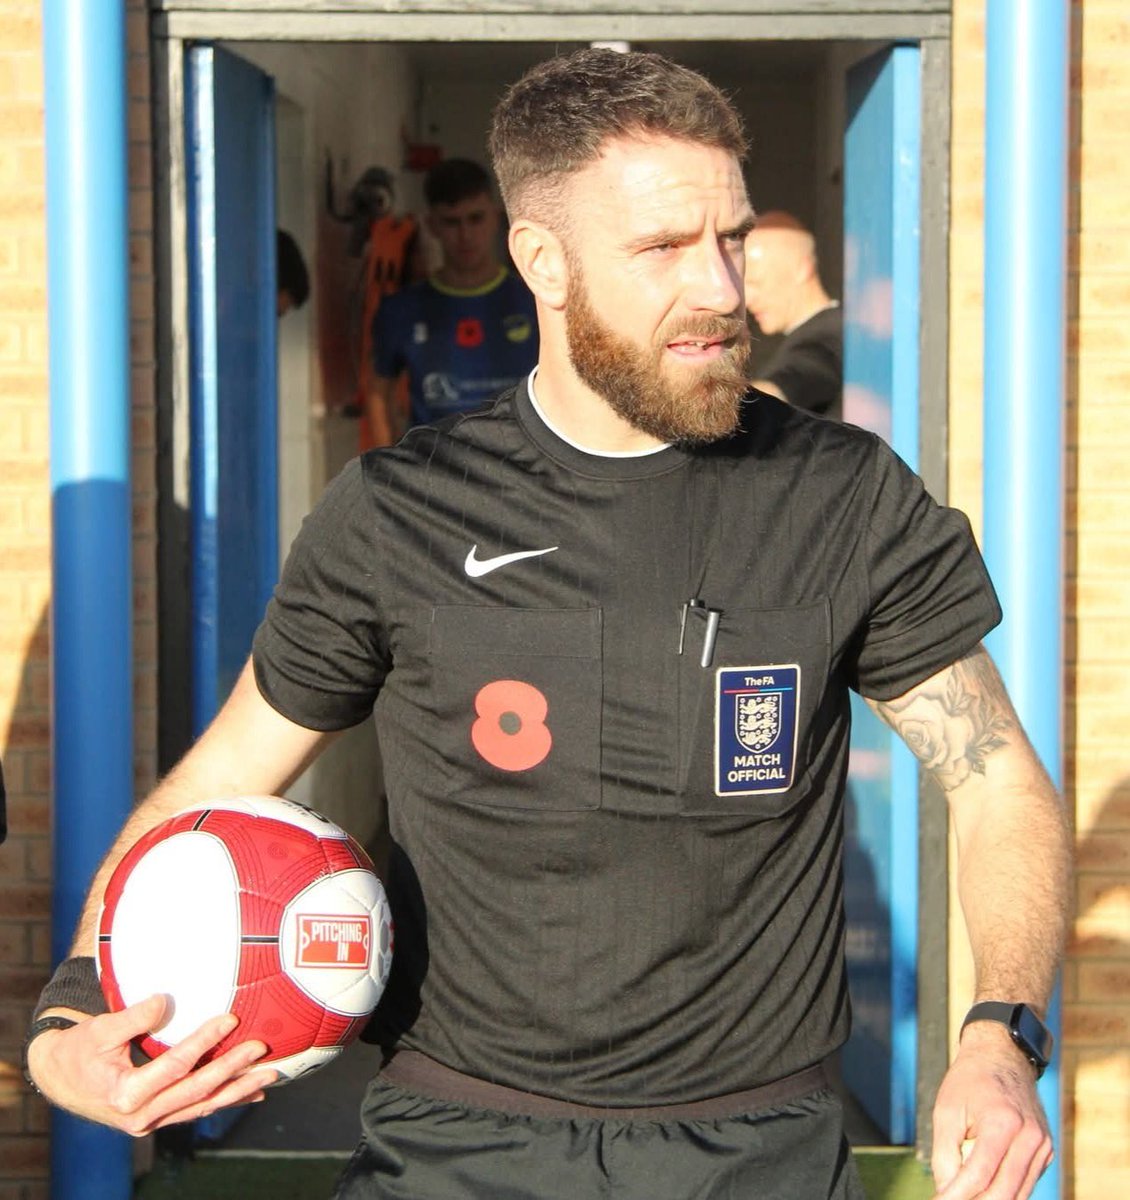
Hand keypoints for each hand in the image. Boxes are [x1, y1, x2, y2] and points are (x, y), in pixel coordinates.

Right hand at [26, 995, 277, 1135]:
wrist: (60, 1080)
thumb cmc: (80, 1049)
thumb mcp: (99, 1030)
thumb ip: (132, 1017)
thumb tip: (165, 1000)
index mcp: (125, 1093)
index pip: (175, 1066)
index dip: (204, 1042)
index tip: (230, 1018)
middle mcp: (141, 1116)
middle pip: (196, 1091)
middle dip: (232, 1069)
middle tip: (262, 1047)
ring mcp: (152, 1122)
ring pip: (202, 1107)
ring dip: (238, 1090)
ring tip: (270, 1074)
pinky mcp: (159, 1119)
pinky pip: (197, 1111)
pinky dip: (226, 1102)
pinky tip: (253, 1095)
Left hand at [931, 1025, 1053, 1199]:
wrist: (1002, 1056)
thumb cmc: (970, 1081)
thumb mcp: (947, 1111)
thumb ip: (945, 1154)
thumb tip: (946, 1192)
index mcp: (1003, 1122)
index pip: (980, 1174)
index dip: (957, 1196)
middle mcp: (1030, 1137)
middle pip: (1003, 1192)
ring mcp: (1043, 1146)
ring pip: (1017, 1194)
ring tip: (964, 1196)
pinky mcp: (1046, 1152)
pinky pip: (1025, 1183)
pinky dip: (1005, 1192)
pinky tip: (982, 1190)